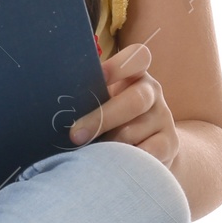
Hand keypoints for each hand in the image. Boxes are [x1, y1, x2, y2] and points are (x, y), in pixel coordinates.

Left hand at [67, 43, 179, 169]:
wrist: (148, 144)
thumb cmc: (110, 116)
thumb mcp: (102, 99)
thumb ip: (88, 95)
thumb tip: (51, 104)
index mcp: (134, 73)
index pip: (138, 57)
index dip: (120, 65)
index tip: (99, 77)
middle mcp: (152, 91)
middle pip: (136, 100)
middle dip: (102, 118)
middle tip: (75, 135)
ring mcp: (163, 117)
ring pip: (135, 131)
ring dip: (110, 145)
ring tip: (90, 154)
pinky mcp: (170, 142)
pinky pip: (149, 153)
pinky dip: (127, 160)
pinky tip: (112, 165)